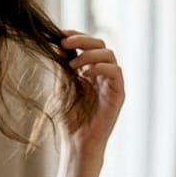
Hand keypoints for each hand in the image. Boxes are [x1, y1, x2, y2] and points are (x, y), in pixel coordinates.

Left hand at [60, 30, 122, 157]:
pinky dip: (100, 67)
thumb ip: (62, 66)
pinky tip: (85, 74)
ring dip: (89, 55)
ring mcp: (111, 82)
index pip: (87, 45)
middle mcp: (102, 73)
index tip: (60, 34)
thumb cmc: (68, 119)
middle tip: (65, 43)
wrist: (77, 142)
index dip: (76, 35)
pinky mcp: (118, 93)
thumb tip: (57, 43)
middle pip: (99, 44)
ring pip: (108, 54)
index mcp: (89, 69)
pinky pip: (115, 71)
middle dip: (82, 40)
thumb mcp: (61, 87)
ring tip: (72, 66)